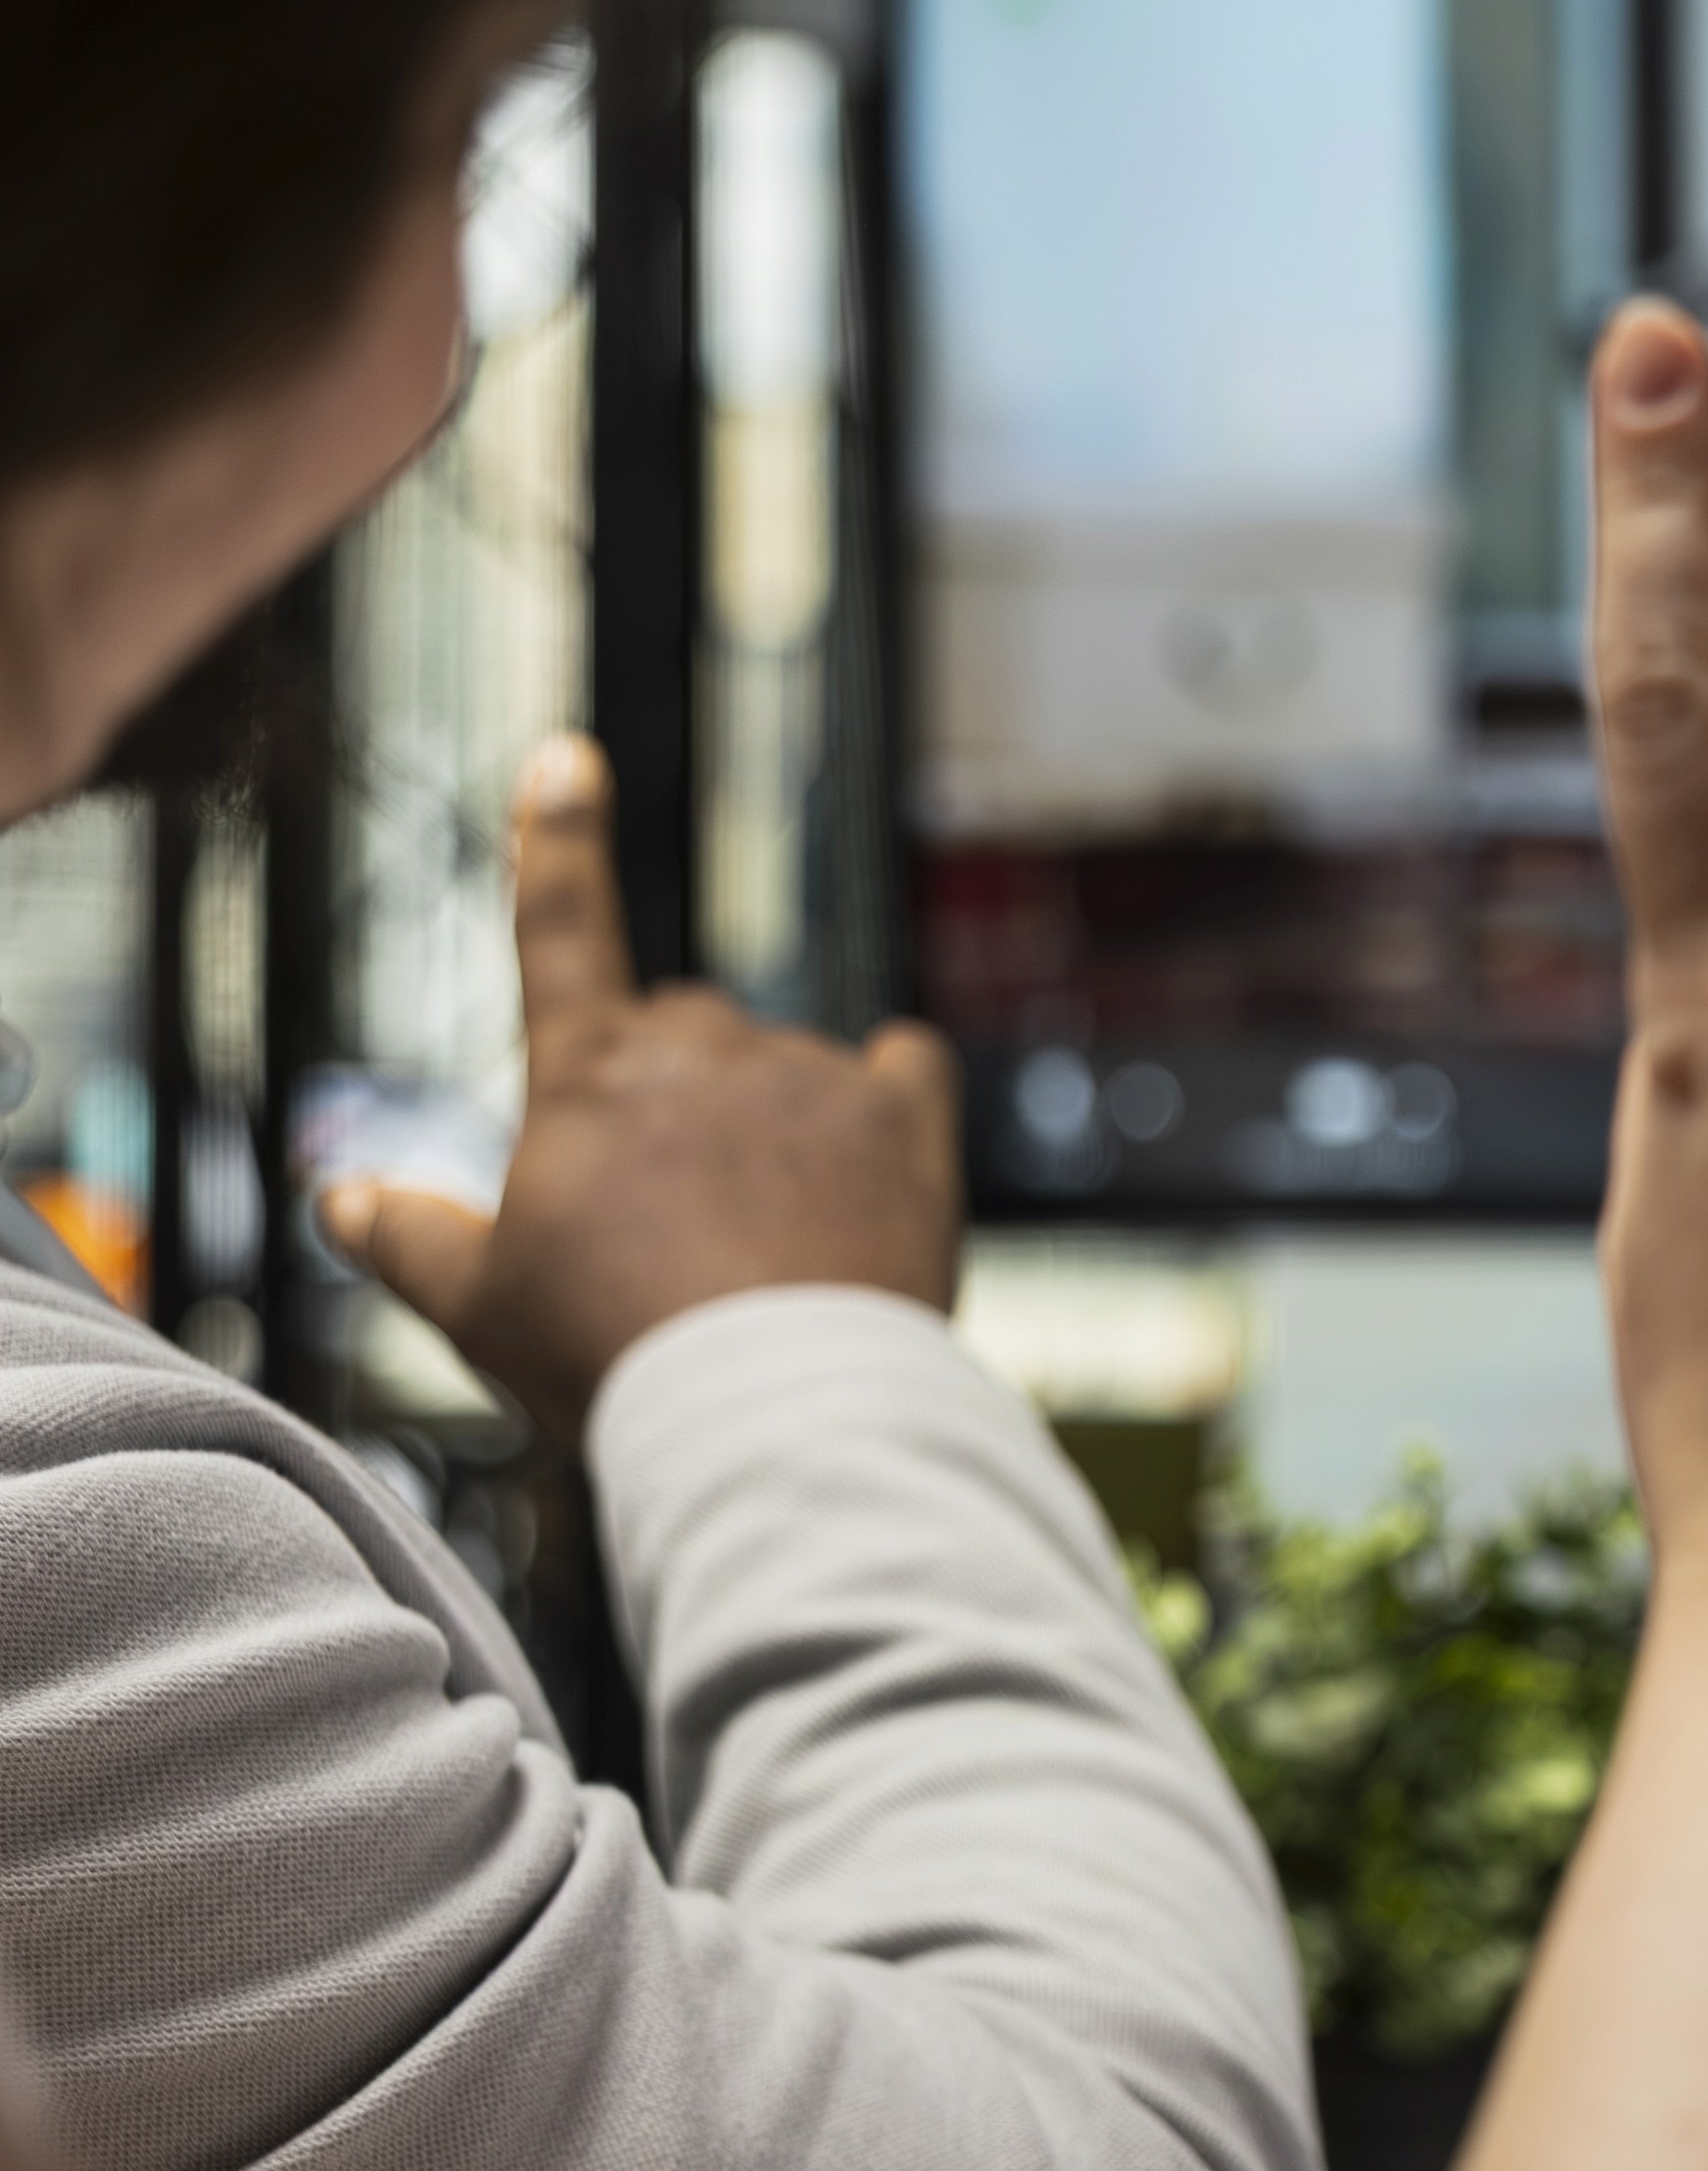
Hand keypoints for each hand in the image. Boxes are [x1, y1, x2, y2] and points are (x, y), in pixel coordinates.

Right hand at [318, 733, 958, 1440]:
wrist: (771, 1413)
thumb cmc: (614, 1359)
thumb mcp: (478, 1307)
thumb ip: (405, 1239)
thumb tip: (340, 1200)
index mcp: (587, 1074)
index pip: (560, 929)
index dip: (559, 840)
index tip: (567, 756)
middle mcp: (701, 1047)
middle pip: (679, 1032)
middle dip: (671, 1101)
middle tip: (671, 1226)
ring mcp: (809, 1075)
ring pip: (784, 1070)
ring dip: (774, 1128)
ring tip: (768, 1251)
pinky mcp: (904, 1118)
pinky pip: (904, 1071)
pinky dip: (889, 1105)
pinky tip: (873, 1174)